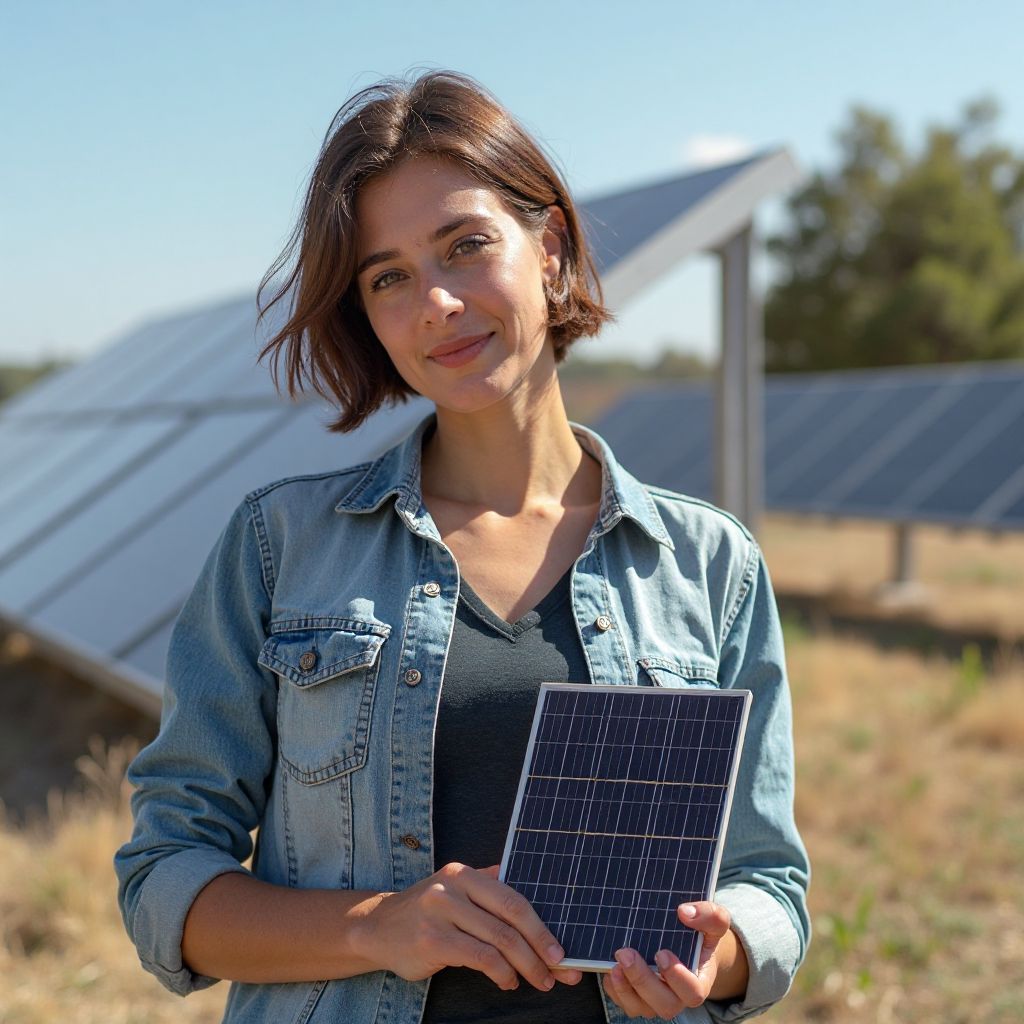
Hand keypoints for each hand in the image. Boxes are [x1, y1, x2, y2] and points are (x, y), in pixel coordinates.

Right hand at [355, 862, 583, 991]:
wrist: (377, 927)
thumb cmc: (426, 911)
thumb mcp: (455, 890)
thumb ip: (489, 888)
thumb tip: (538, 900)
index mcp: (466, 872)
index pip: (514, 897)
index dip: (542, 925)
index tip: (562, 949)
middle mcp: (454, 886)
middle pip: (512, 917)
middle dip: (541, 946)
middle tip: (560, 969)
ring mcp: (442, 912)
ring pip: (499, 940)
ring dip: (526, 966)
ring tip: (538, 980)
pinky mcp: (433, 940)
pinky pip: (480, 958)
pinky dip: (501, 973)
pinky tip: (508, 981)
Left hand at [603, 901, 735, 1018]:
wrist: (687, 944)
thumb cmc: (701, 935)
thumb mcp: (714, 921)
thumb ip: (710, 915)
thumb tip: (685, 912)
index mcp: (699, 982)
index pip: (692, 992)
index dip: (676, 977)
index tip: (661, 953)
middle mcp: (678, 998)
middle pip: (664, 1005)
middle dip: (642, 981)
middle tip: (626, 954)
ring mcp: (656, 1001)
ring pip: (640, 1008)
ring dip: (624, 988)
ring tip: (614, 965)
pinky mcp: (637, 999)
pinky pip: (624, 1003)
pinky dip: (614, 989)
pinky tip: (609, 969)